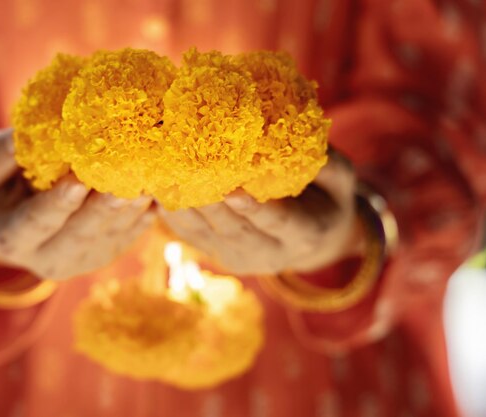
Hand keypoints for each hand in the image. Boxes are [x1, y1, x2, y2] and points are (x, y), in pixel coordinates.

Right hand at [0, 129, 154, 279]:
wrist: (17, 228)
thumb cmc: (0, 192)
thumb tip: (20, 134)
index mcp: (14, 238)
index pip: (37, 223)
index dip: (57, 205)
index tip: (76, 182)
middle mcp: (49, 259)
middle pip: (80, 235)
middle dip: (103, 211)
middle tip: (124, 186)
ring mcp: (82, 261)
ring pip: (109, 237)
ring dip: (129, 212)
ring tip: (147, 186)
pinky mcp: (106, 254)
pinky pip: (129, 238)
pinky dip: (144, 218)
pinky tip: (157, 197)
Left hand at [159, 150, 360, 274]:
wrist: (309, 239)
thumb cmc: (326, 198)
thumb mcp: (340, 180)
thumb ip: (326, 163)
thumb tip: (303, 136)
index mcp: (304, 235)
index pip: (277, 222)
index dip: (255, 209)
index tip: (234, 191)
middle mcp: (270, 254)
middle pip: (233, 229)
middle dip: (208, 202)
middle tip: (184, 170)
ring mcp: (239, 259)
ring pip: (204, 234)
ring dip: (182, 206)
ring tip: (162, 176)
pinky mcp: (216, 255)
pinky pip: (189, 237)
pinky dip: (171, 214)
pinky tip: (157, 188)